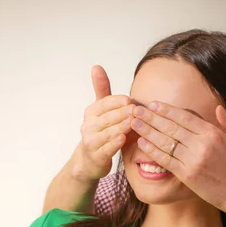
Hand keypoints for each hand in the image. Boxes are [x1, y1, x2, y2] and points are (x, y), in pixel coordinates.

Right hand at [75, 65, 134, 180]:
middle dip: (122, 113)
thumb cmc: (100, 132)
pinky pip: (106, 149)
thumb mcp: (100, 110)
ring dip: (120, 126)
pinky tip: (123, 139)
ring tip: (133, 122)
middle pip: (107, 117)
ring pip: (107, 132)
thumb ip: (101, 89)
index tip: (130, 100)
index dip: (117, 101)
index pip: (104, 103)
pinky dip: (114, 143)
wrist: (89, 160)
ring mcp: (91, 142)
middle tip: (137, 110)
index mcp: (91, 113)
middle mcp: (89, 126)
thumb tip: (96, 66)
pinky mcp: (96, 156)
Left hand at [130, 102, 225, 217]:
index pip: (185, 118)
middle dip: (151, 117)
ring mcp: (193, 161)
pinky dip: (153, 150)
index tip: (153, 104)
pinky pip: (166, 160)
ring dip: (147, 131)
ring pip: (165, 142)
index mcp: (213, 133)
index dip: (167, 110)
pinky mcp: (187, 175)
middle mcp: (201, 145)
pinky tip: (142, 143)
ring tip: (134, 123)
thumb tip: (218, 108)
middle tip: (136, 110)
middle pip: (171, 127)